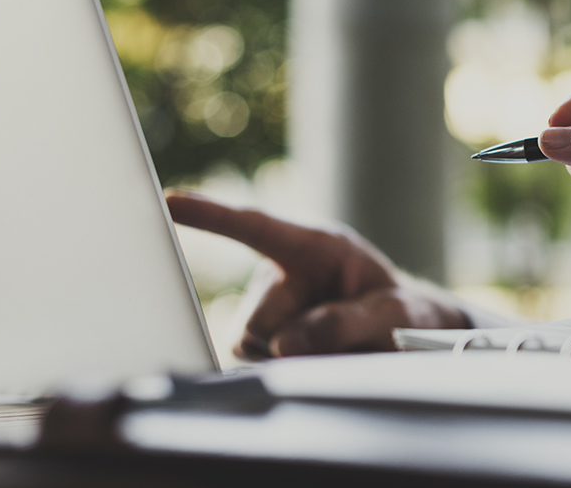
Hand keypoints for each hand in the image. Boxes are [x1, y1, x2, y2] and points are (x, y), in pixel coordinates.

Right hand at [166, 191, 471, 358]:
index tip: (170, 201)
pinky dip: (286, 370)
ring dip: (292, 358)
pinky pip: (255, 363)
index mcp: (316, 247)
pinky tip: (317, 359)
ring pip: (252, 345)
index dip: (212, 215)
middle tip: (344, 342)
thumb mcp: (392, 313)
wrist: (401, 335)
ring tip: (337, 347)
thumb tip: (284, 343)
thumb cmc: (400, 312)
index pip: (256, 227)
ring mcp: (265, 307)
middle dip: (292, 341)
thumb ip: (347, 323)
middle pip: (258, 319)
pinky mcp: (257, 339)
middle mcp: (280, 273)